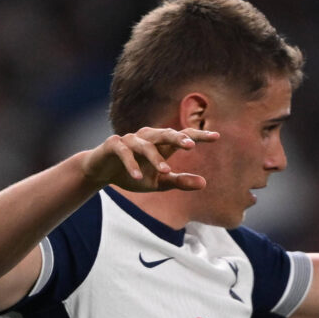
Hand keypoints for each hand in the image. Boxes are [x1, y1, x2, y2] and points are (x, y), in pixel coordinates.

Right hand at [77, 127, 214, 192]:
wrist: (101, 172)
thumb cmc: (133, 174)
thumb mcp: (158, 182)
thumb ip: (179, 181)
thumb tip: (205, 183)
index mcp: (161, 145)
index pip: (183, 136)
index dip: (199, 135)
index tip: (217, 137)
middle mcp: (147, 138)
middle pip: (166, 134)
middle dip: (178, 138)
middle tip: (191, 145)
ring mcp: (130, 140)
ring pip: (145, 145)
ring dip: (154, 158)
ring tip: (165, 170)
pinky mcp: (114, 145)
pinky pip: (124, 153)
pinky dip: (131, 165)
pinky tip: (137, 177)